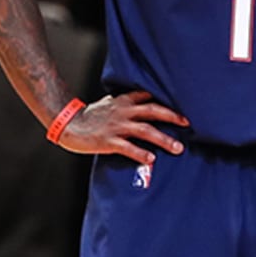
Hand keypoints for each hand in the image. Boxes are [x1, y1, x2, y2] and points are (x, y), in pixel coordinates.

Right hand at [57, 90, 189, 165]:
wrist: (68, 124)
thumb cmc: (90, 116)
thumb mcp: (109, 103)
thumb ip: (126, 103)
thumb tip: (143, 102)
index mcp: (123, 101)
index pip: (148, 97)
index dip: (166, 101)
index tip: (183, 106)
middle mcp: (123, 112)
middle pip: (153, 111)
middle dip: (172, 116)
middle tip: (187, 123)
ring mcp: (117, 126)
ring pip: (145, 130)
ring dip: (164, 139)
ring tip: (178, 148)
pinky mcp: (109, 141)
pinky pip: (128, 148)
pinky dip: (141, 153)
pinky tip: (152, 159)